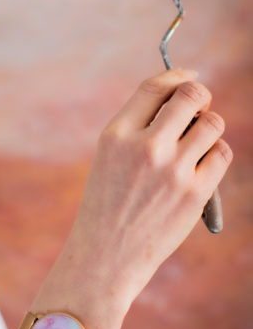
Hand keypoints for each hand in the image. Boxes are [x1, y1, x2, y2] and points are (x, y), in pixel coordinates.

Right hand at [54, 69, 232, 312]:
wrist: (105, 254)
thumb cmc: (106, 205)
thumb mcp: (109, 159)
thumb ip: (140, 128)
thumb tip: (185, 101)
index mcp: (116, 135)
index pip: (154, 86)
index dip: (177, 74)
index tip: (188, 76)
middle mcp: (144, 146)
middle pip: (191, 96)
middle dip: (200, 96)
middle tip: (197, 107)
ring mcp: (172, 170)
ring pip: (213, 124)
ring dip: (209, 127)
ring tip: (196, 143)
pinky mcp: (195, 192)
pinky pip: (223, 154)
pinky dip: (217, 155)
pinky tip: (200, 167)